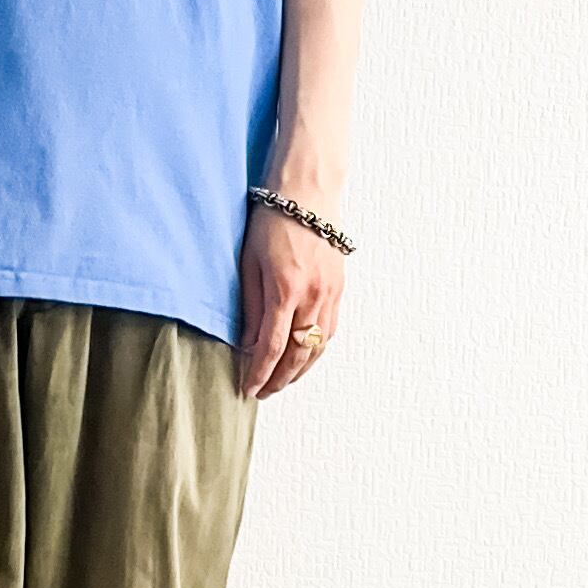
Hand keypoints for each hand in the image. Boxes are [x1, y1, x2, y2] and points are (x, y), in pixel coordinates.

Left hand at [238, 198, 344, 398]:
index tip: (249, 389)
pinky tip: (306, 357)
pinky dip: (317, 350)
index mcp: (285, 291)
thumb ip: (249, 306)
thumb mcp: (248, 263)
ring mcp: (330, 294)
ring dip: (300, 370)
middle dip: (279, 379)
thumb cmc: (271, 222)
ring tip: (282, 382)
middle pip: (298, 355)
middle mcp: (312, 297)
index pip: (272, 346)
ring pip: (318, 347)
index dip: (260, 373)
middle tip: (263, 393)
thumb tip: (247, 343)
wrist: (308, 194)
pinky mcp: (340, 288)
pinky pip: (330, 330)